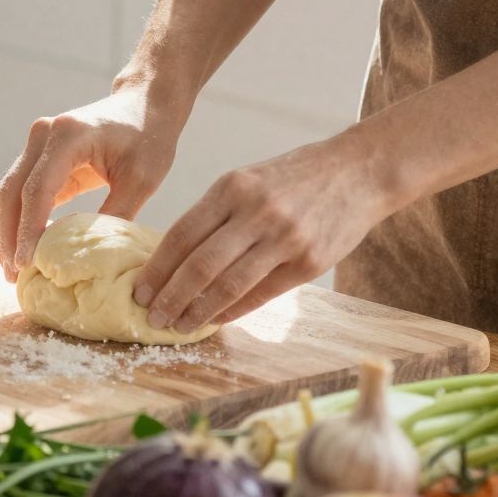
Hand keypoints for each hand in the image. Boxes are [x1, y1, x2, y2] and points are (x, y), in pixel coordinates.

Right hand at [0, 82, 183, 280]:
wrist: (146, 103)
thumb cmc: (149, 137)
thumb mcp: (141, 179)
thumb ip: (115, 215)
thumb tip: (93, 262)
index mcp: (68, 135)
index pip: (36, 189)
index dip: (29, 230)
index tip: (26, 265)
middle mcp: (43, 134)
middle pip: (10, 192)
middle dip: (9, 237)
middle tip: (15, 277)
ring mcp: (37, 143)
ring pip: (6, 193)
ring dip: (6, 232)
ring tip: (13, 270)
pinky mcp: (39, 156)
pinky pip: (18, 191)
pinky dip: (16, 220)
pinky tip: (23, 249)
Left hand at [132, 134, 388, 333]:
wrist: (358, 171)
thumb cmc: (296, 177)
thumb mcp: (250, 179)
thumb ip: (218, 213)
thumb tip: (178, 259)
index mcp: (234, 186)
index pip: (182, 234)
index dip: (157, 268)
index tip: (139, 290)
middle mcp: (256, 212)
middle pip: (199, 265)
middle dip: (170, 297)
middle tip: (152, 316)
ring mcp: (284, 238)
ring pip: (228, 285)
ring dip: (198, 312)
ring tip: (179, 325)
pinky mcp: (309, 262)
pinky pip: (261, 294)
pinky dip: (233, 311)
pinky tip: (216, 319)